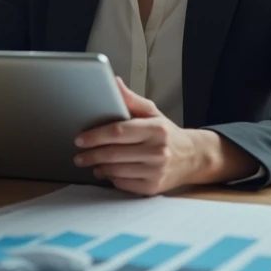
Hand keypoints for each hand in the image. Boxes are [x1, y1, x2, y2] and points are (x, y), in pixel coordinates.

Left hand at [72, 77, 204, 195]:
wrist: (192, 157)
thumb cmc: (167, 133)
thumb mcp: (153, 113)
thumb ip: (131, 100)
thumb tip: (115, 83)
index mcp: (156, 129)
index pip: (118, 132)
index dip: (96, 136)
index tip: (80, 139)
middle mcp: (157, 150)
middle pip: (114, 154)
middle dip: (91, 155)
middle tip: (79, 155)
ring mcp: (156, 171)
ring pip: (116, 171)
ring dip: (99, 167)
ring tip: (90, 163)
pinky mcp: (153, 187)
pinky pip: (123, 184)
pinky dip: (111, 178)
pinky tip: (106, 172)